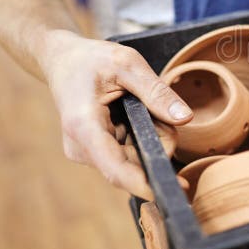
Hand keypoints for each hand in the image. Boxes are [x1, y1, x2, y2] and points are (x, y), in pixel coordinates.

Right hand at [41, 30, 192, 198]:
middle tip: (163, 113)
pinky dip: (142, 138)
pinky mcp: (94, 151)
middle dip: (158, 145)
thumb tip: (186, 118)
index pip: (117, 170)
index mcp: (84, 126)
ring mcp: (87, 152)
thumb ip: (156, 91)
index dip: (146, 185)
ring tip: (146, 107)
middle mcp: (82, 147)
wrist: (62, 60)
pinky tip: (138, 116)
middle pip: (133, 165)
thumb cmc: (91, 59)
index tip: (174, 190)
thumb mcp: (127, 64)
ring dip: (151, 140)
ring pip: (134, 160)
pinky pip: (128, 153)